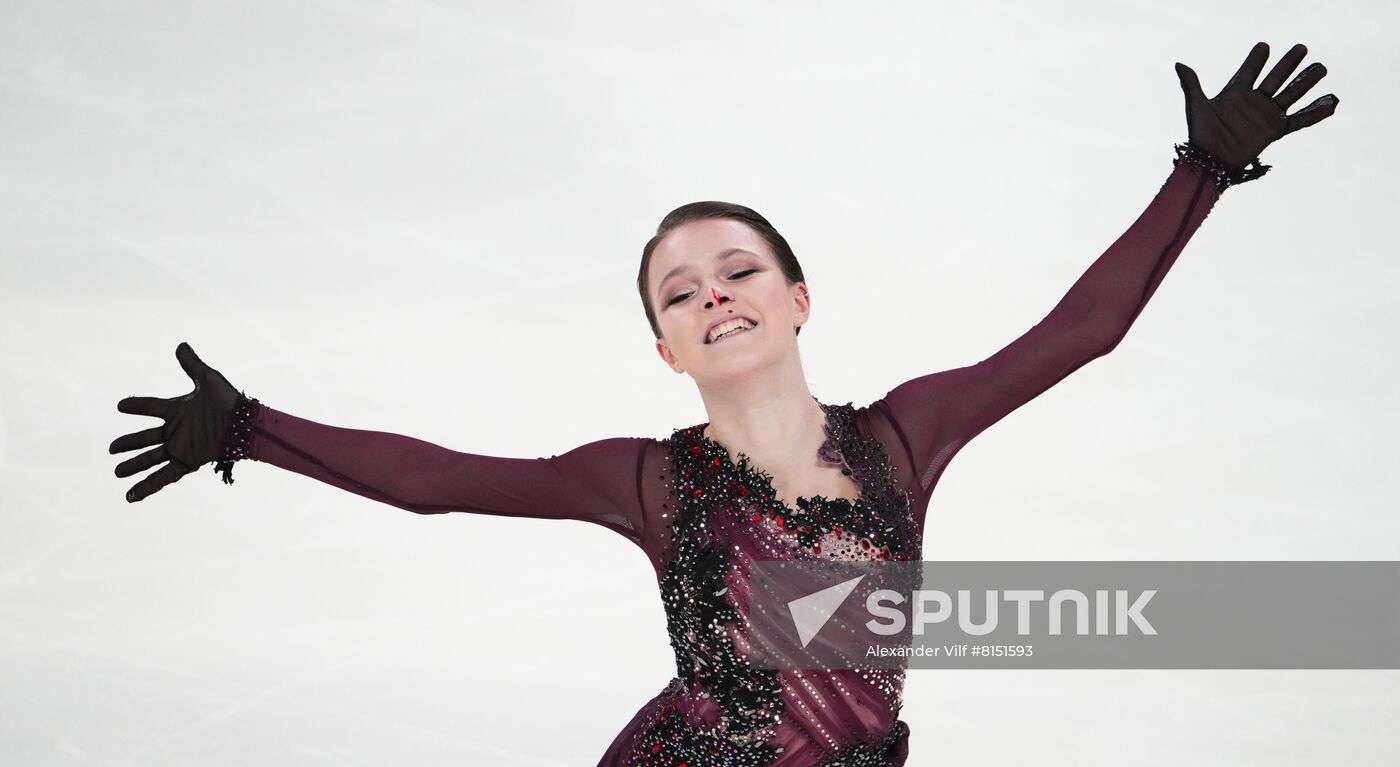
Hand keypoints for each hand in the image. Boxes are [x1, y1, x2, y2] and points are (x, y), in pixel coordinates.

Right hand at [110, 342, 240, 502]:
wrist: (247, 425)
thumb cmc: (230, 402)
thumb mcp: (208, 379)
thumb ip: (192, 365)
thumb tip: (180, 345)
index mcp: (178, 410)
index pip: (151, 407)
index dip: (136, 406)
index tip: (120, 406)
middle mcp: (177, 431)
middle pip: (146, 438)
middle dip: (129, 443)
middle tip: (110, 448)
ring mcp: (181, 447)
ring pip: (152, 458)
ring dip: (134, 466)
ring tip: (116, 472)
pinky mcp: (188, 462)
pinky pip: (164, 476)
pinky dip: (148, 486)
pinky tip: (132, 496)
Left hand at [1175, 42, 1338, 170]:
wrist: (1210, 162)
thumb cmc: (1201, 135)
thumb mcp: (1197, 106)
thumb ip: (1192, 84)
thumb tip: (1179, 64)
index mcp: (1236, 93)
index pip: (1249, 71)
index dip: (1256, 59)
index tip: (1264, 46)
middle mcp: (1254, 102)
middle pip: (1276, 78)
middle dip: (1289, 64)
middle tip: (1302, 48)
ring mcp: (1266, 115)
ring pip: (1290, 95)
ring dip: (1306, 82)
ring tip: (1321, 68)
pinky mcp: (1274, 130)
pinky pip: (1299, 120)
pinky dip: (1316, 112)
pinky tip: (1332, 101)